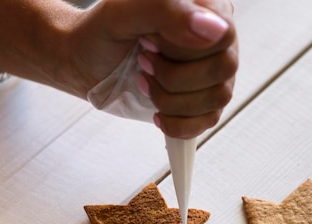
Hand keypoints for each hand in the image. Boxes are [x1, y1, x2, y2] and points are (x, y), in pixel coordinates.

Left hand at [69, 0, 237, 137]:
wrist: (87, 60)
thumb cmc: (103, 33)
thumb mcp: (122, 13)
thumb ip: (165, 10)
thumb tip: (212, 27)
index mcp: (205, 7)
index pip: (222, 33)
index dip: (184, 48)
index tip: (148, 43)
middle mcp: (216, 40)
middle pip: (224, 67)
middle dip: (175, 74)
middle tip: (144, 61)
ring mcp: (214, 73)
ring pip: (218, 97)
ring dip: (172, 98)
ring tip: (145, 81)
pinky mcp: (205, 103)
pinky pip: (208, 121)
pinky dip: (177, 123)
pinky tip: (157, 112)